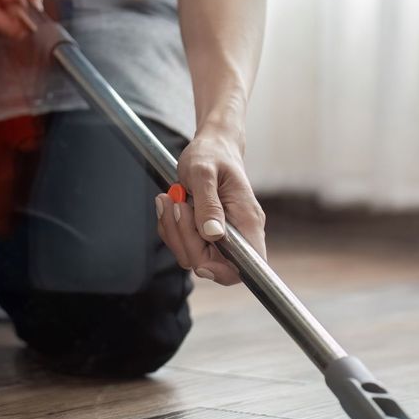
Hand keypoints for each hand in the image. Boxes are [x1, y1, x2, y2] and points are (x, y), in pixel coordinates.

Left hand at [155, 125, 266, 284]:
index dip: (223, 272)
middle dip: (185, 240)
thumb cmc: (212, 154)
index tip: (200, 260)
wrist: (211, 146)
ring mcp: (220, 234)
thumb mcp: (204, 173)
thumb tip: (213, 235)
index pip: (247, 267)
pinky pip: (182, 243)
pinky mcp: (204, 232)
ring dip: (173, 230)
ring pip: (191, 255)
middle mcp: (238, 233)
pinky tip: (170, 202)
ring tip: (171, 199)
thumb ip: (209, 204)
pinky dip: (170, 226)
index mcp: (248, 222)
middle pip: (211, 264)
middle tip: (178, 205)